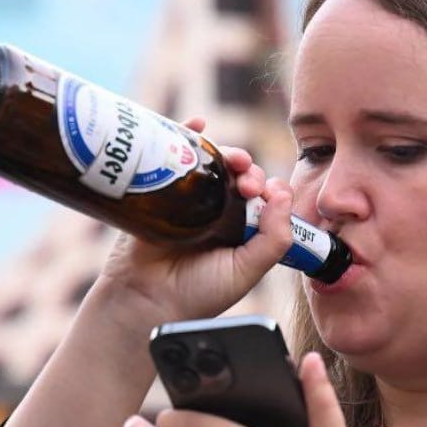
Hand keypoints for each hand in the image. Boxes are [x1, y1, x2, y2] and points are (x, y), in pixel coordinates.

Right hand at [98, 116, 295, 321]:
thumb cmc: (197, 294)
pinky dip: (187, 134)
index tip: (267, 194)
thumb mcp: (247, 271)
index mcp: (243, 230)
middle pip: (239, 175)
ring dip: (226, 152)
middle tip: (246, 183)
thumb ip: (274, 239)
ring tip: (231, 160)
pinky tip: (197, 124)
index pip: (264, 197)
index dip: (270, 189)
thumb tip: (282, 193)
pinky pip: (174, 156)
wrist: (144, 302)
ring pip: (212, 163)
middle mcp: (218, 212)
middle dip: (249, 171)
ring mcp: (188, 200)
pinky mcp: (159, 191)